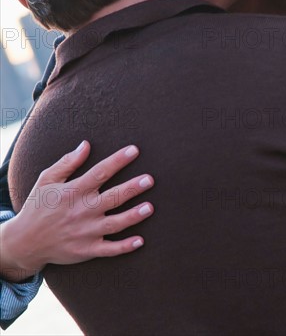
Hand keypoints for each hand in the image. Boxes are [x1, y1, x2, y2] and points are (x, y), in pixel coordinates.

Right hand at [1, 141, 153, 280]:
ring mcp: (86, 232)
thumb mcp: (47, 180)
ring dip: (133, 216)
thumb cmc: (39, 206)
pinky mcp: (87, 250)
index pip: (100, 172)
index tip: (134, 150)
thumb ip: (67, 163)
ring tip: (150, 207)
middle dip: (132, 188)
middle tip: (149, 179)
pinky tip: (140, 241)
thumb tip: (86, 144)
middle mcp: (82, 211)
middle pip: (112, 197)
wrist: (24, 242)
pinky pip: (109, 249)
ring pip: (115, 224)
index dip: (118, 161)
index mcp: (74, 191)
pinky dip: (124, 247)